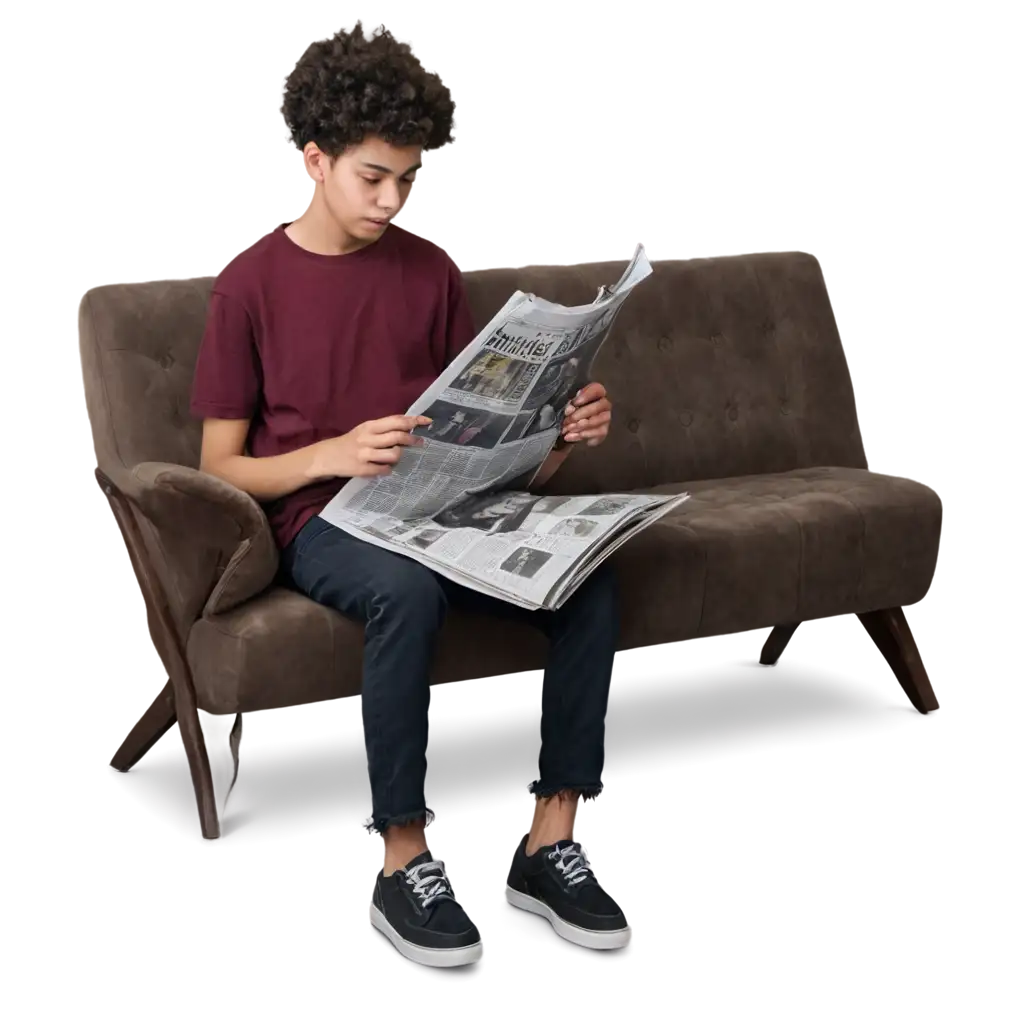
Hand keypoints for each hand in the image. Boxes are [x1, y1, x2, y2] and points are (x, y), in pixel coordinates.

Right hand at [310, 415, 430, 478]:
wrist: (326, 457)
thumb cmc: (350, 442)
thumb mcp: (364, 431)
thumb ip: (383, 429)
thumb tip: (407, 429)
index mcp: (369, 426)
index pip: (395, 420)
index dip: (413, 421)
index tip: (427, 422)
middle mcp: (367, 438)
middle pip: (397, 436)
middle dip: (412, 440)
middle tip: (420, 443)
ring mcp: (365, 454)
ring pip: (393, 454)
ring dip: (399, 456)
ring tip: (397, 457)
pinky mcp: (362, 469)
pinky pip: (384, 470)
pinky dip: (388, 470)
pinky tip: (386, 469)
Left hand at [561, 382, 611, 446]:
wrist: (571, 428)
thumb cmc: (571, 411)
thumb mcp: (569, 406)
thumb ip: (569, 405)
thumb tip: (570, 409)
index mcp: (597, 393)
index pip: (597, 389)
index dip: (586, 395)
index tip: (574, 403)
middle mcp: (605, 405)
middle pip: (599, 406)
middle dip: (581, 414)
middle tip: (568, 420)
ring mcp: (606, 418)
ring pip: (598, 421)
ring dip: (581, 426)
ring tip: (567, 429)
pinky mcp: (603, 431)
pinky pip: (597, 434)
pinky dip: (581, 436)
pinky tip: (569, 436)